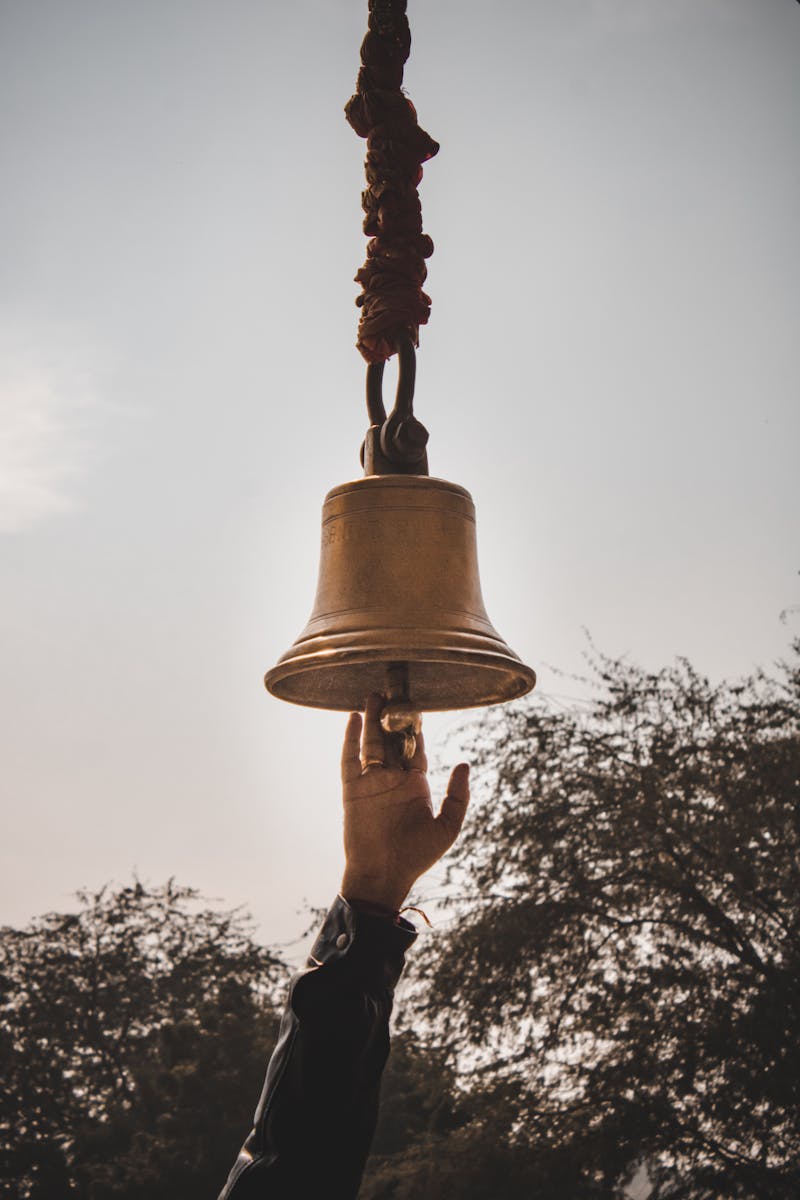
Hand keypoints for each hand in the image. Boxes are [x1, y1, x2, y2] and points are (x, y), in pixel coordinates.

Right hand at [340, 693, 470, 911]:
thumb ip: (458, 796)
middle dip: (392, 716)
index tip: (417, 703)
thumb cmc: (417, 855)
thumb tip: (464, 764)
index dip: (416, 727)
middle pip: (392, 739)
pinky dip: (351, 738)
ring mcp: (371, 782)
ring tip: (373, 694)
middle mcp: (393, 778)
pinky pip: (350, 759)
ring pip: (371, 743)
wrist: (384, 875)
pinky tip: (353, 717)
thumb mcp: (447, 827)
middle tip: (393, 689)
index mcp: (416, 784)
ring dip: (371, 719)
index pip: (417, 747)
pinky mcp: (352, 789)